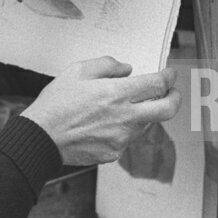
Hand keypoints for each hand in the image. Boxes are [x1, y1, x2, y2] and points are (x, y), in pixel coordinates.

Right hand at [21, 57, 180, 166]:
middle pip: (168, 110)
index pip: (158, 84)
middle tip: (172, 92)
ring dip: (145, 113)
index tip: (169, 74)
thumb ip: (107, 65)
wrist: (41, 138)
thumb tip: (127, 69)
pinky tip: (106, 124)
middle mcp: (125, 117)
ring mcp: (122, 138)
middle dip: (175, 98)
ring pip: (147, 124)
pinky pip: (128, 138)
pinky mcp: (114, 152)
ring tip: (124, 107)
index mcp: (117, 94)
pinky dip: (125, 128)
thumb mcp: (77, 71)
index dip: (168, 77)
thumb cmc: (56, 104)